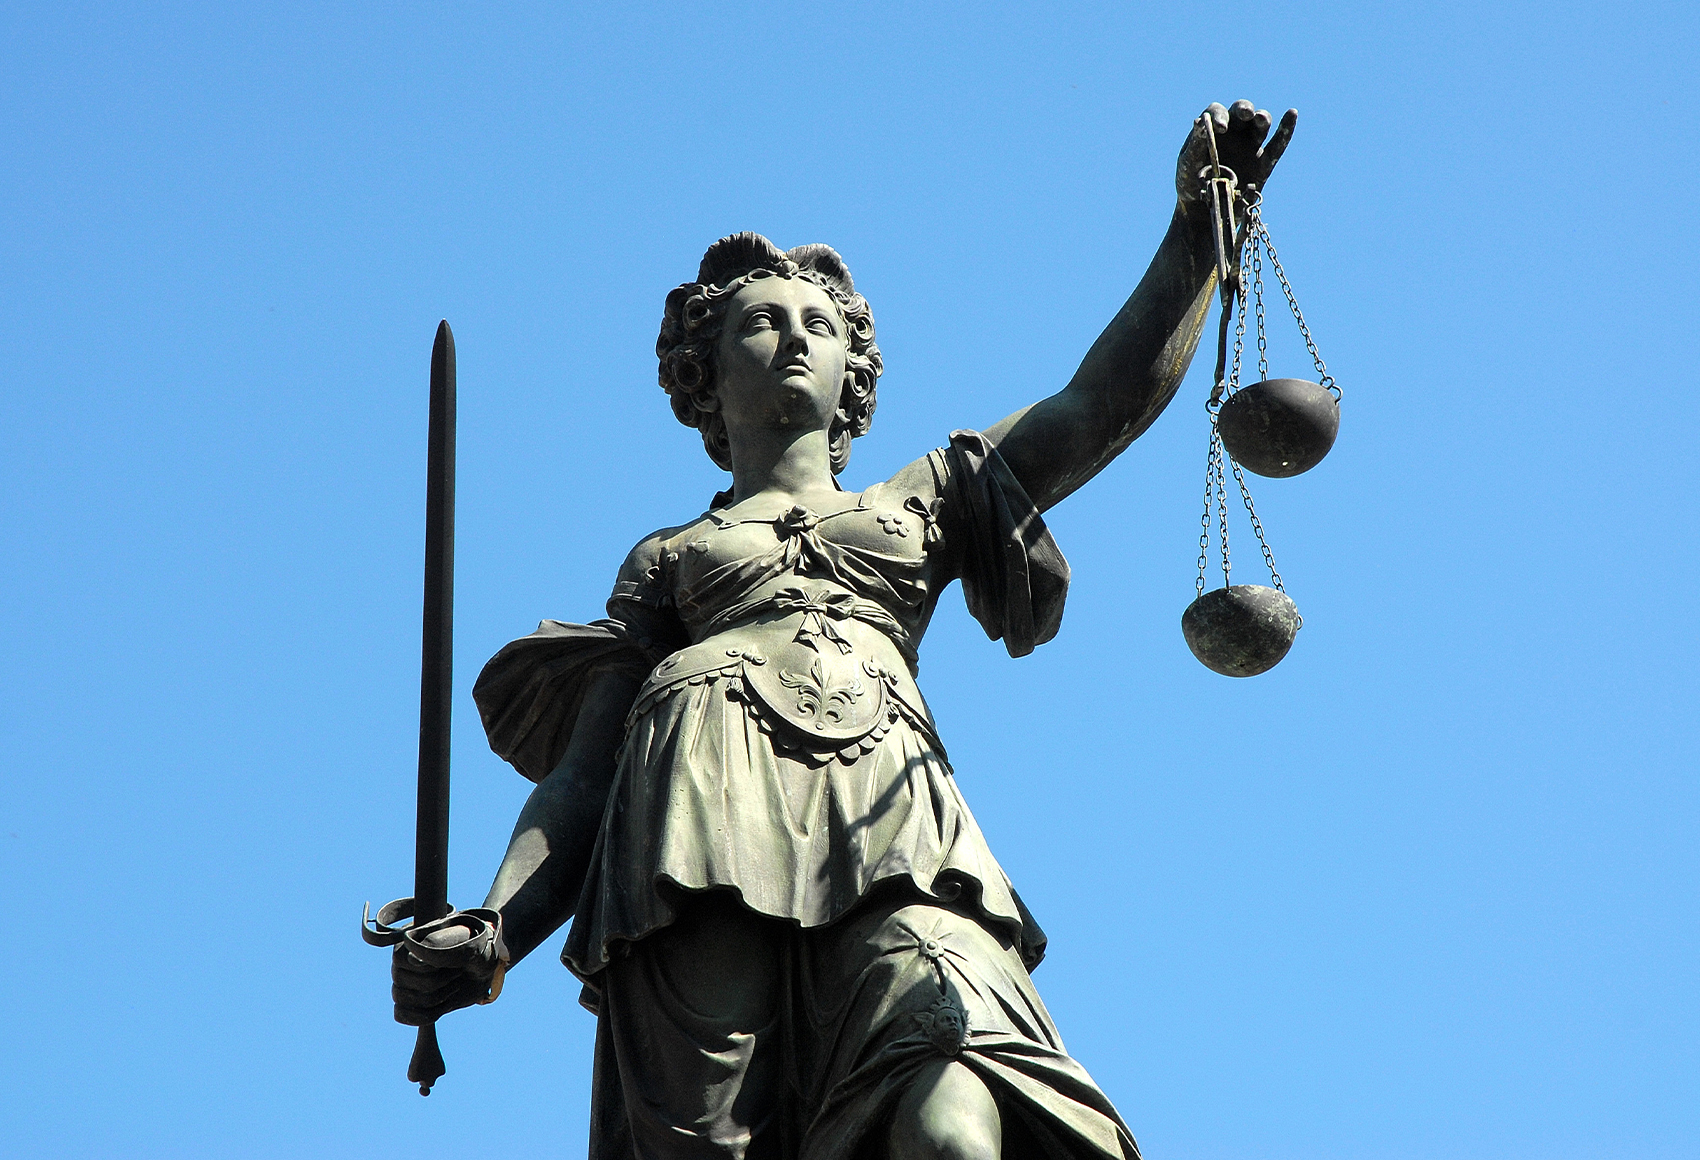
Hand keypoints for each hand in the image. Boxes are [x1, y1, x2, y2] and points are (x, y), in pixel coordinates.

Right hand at [388, 907, 506, 1025]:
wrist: (487, 964)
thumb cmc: (477, 947)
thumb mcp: (465, 942)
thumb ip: (438, 946)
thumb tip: (411, 960)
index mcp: (411, 940)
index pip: (400, 961)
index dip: (427, 969)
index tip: (455, 963)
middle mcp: (403, 961)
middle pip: (399, 983)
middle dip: (435, 985)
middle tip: (458, 974)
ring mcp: (406, 981)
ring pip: (400, 1001)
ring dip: (433, 1001)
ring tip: (454, 988)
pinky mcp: (412, 1000)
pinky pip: (401, 1014)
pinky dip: (423, 1016)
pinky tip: (445, 1005)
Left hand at [1176, 100, 1296, 203]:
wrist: (1204, 212)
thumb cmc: (1191, 184)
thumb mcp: (1187, 164)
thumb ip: (1195, 143)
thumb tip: (1200, 120)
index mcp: (1212, 130)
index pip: (1218, 112)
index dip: (1220, 116)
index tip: (1220, 128)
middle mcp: (1233, 133)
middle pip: (1242, 112)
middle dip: (1244, 109)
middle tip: (1245, 114)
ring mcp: (1250, 146)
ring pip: (1261, 124)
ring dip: (1262, 118)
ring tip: (1259, 119)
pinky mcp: (1263, 163)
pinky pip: (1277, 144)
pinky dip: (1286, 129)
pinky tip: (1291, 113)